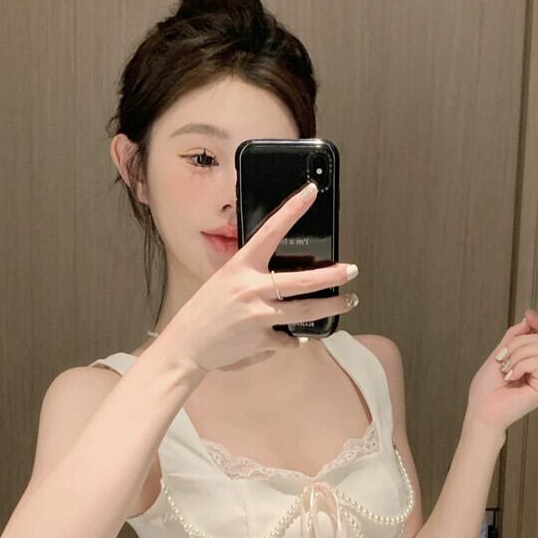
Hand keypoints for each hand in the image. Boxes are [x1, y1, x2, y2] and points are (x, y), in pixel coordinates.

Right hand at [161, 181, 359, 373]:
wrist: (186, 344)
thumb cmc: (204, 311)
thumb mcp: (223, 281)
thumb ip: (250, 274)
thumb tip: (278, 274)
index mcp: (240, 267)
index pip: (271, 231)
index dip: (292, 210)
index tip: (310, 193)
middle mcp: (251, 288)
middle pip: (303, 280)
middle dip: (333, 275)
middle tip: (351, 270)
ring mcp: (258, 315)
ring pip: (305, 310)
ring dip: (331, 306)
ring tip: (347, 301)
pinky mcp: (261, 340)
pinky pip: (288, 339)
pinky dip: (294, 340)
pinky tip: (298, 337)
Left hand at [465, 308, 537, 435]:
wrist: (481, 411)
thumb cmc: (485, 390)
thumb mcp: (498, 355)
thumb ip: (513, 338)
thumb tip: (528, 320)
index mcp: (531, 365)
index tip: (528, 314)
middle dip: (516, 344)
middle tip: (501, 361)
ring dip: (515, 354)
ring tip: (505, 371)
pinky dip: (520, 365)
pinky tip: (511, 378)